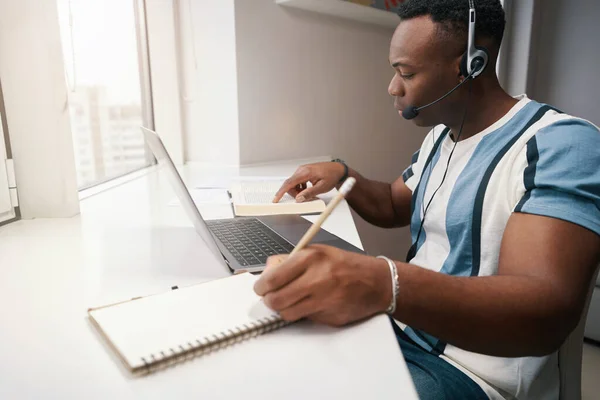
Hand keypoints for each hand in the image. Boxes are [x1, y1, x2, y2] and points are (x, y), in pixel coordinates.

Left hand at [253, 245, 391, 326]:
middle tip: (272, 298)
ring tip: (291, 301)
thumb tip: (267, 271)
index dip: (261, 286)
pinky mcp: (330, 317)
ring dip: (285, 310)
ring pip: (287, 313)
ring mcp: (324, 300)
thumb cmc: (345, 265)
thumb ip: (291, 261)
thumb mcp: (318, 252)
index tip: (260, 288)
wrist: (377, 282)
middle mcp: (316, 279)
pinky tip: (313, 304)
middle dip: (270, 301)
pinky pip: (306, 319)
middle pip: (276, 300)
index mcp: (310, 258)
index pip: (272, 278)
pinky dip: (304, 314)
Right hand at [272, 162, 345, 202]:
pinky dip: (300, 188)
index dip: (281, 192)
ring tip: (309, 193)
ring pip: (293, 184)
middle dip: (294, 193)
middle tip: (304, 198)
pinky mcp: (304, 172)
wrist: (337, 169)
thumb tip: (299, 199)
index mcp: (305, 172)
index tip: (276, 199)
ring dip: (298, 191)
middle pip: (290, 184)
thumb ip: (309, 193)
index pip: (289, 183)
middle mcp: (302, 170)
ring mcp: (302, 170)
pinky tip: (308, 189)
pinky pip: (297, 181)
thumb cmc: (332, 176)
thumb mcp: (322, 187)